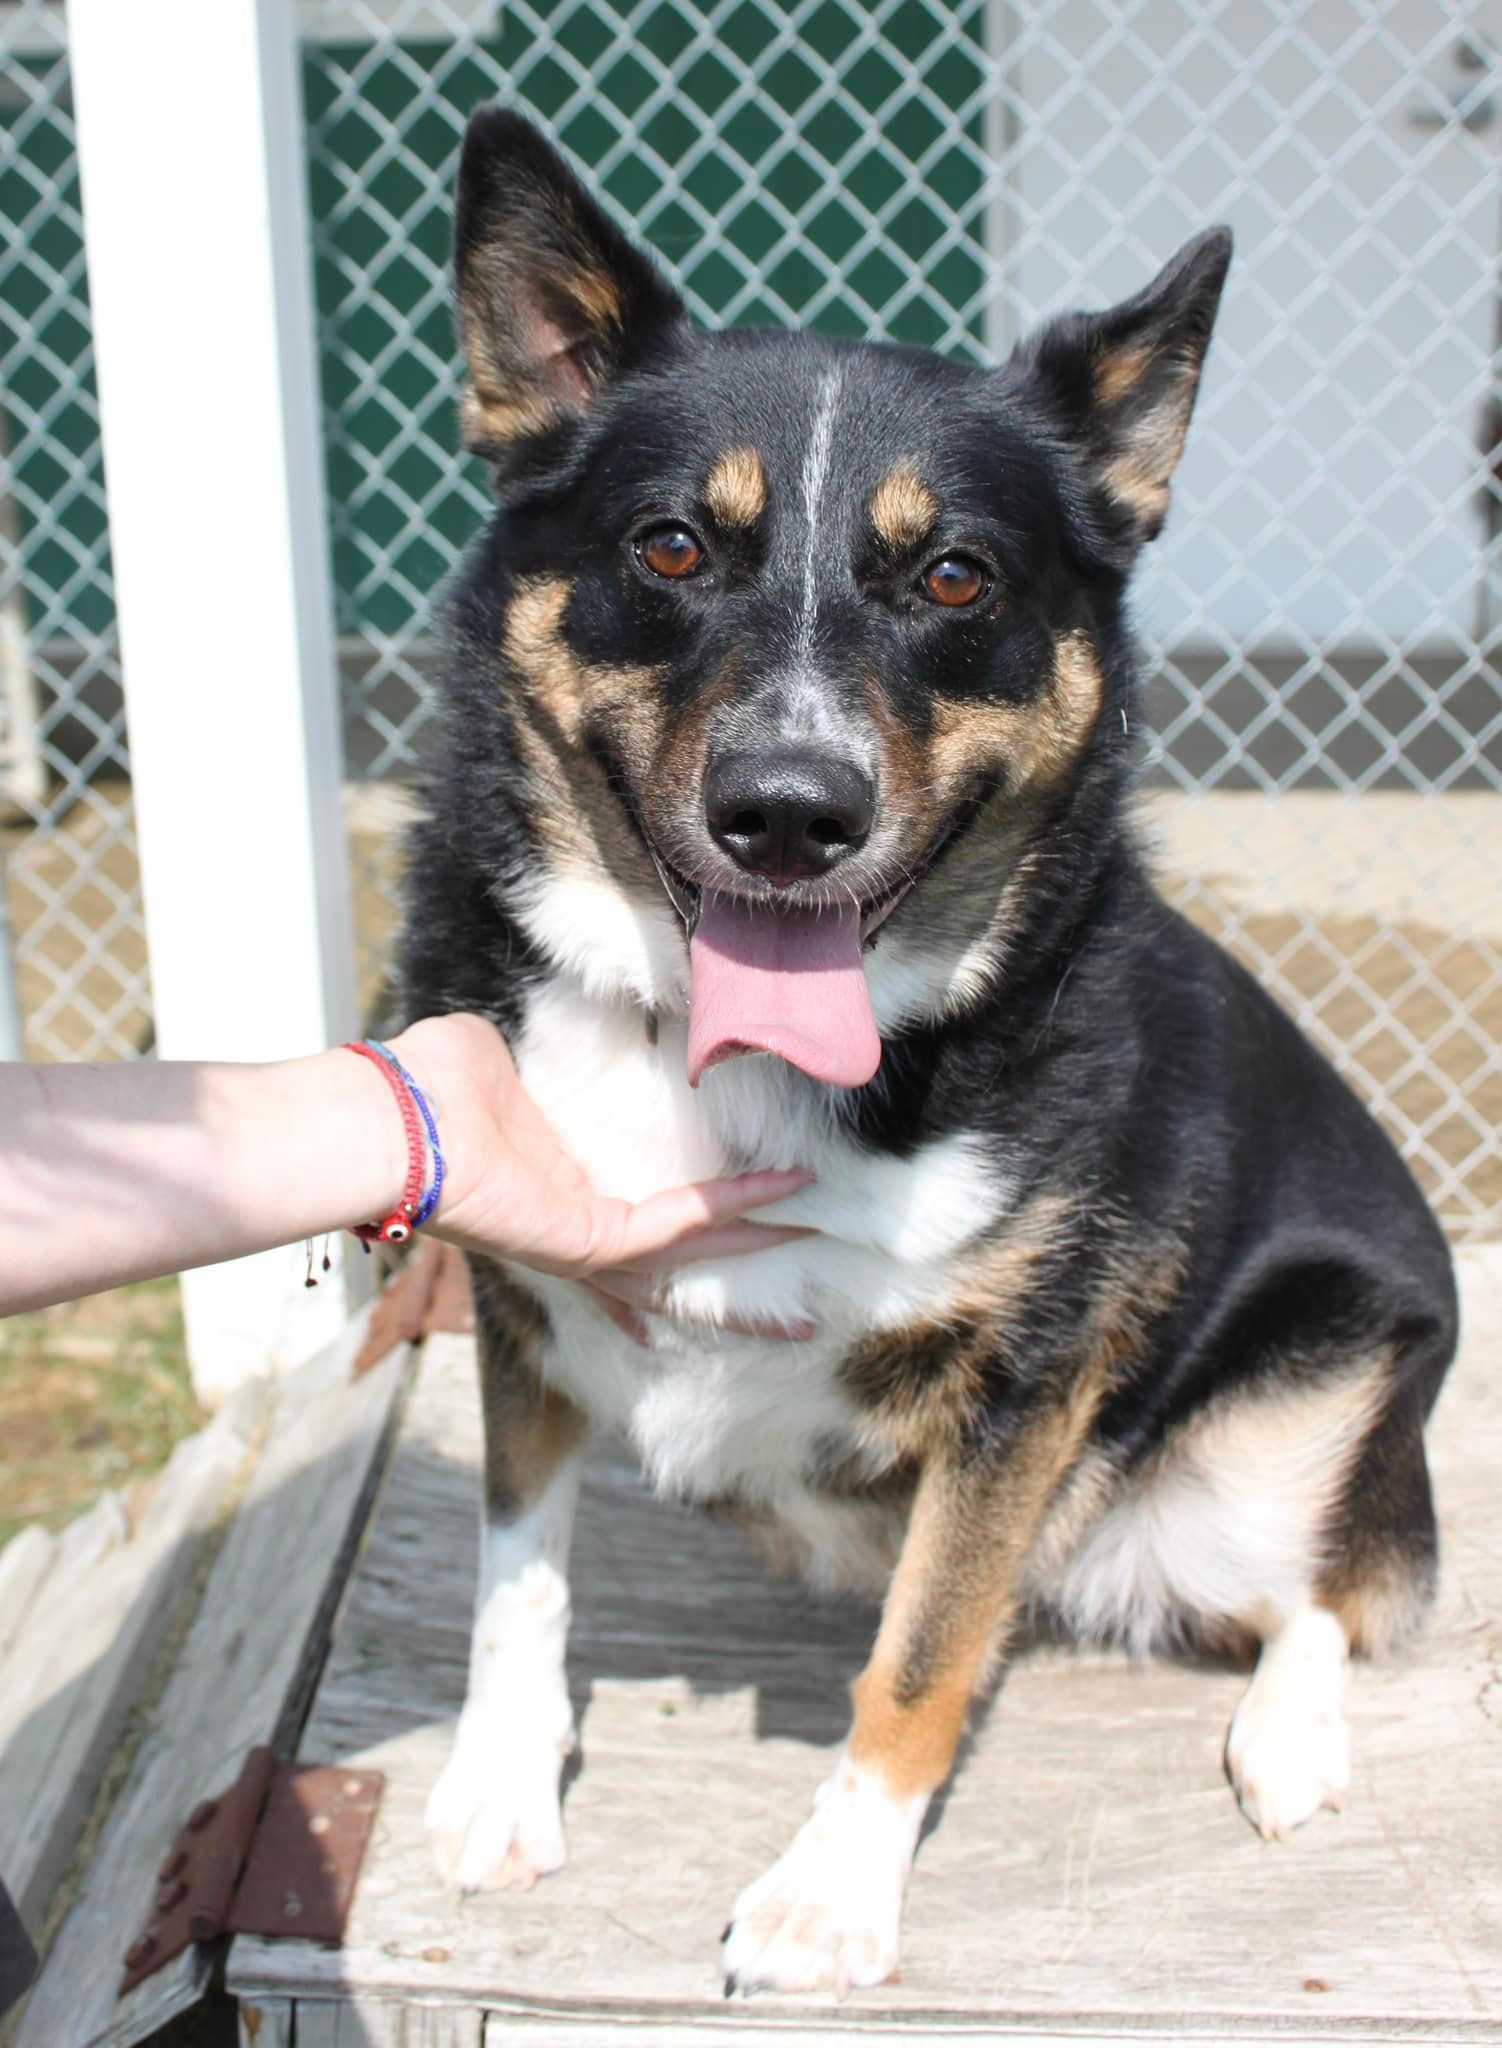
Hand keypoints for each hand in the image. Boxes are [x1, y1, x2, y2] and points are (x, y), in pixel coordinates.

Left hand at [388, 1015, 814, 1342]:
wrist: (388, 1119)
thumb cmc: (421, 1084)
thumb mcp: (487, 1057)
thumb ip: (522, 1059)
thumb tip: (526, 1041)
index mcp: (550, 1180)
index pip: (627, 1215)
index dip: (682, 1224)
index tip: (730, 1228)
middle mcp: (569, 1220)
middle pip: (668, 1262)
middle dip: (733, 1268)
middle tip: (793, 1297)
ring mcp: (578, 1239)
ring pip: (684, 1260)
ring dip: (751, 1245)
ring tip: (813, 1233)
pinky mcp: (584, 1240)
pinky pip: (670, 1226)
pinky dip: (728, 1208)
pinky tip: (778, 1189)